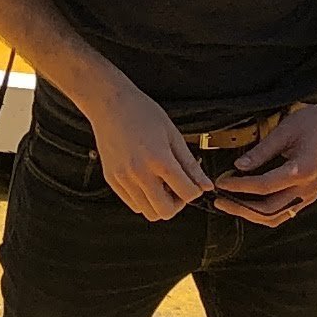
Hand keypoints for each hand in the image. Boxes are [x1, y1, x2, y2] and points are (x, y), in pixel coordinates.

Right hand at [81, 78, 208, 221]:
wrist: (109, 104)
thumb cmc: (142, 113)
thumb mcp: (173, 134)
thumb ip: (190, 164)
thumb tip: (206, 186)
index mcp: (159, 159)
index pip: (187, 193)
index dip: (195, 191)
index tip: (193, 182)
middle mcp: (140, 173)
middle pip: (166, 212)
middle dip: (177, 203)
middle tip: (177, 187)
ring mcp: (123, 178)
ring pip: (148, 212)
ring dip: (160, 203)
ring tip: (161, 184)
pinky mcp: (112, 180)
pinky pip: (133, 204)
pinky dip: (144, 200)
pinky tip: (147, 181)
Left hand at [211, 99, 316, 225]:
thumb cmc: (314, 122)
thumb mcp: (284, 131)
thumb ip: (261, 151)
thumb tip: (238, 166)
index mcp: (302, 171)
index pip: (263, 186)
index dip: (238, 186)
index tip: (220, 182)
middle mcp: (308, 188)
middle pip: (268, 210)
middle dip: (239, 207)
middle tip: (219, 199)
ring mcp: (310, 195)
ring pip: (276, 216)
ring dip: (250, 214)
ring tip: (231, 204)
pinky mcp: (309, 195)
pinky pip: (284, 212)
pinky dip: (264, 212)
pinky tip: (249, 203)